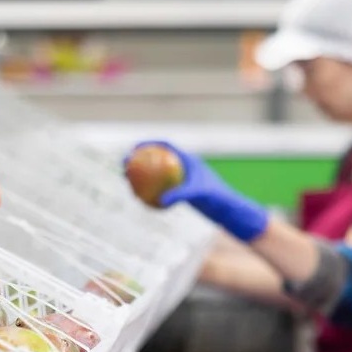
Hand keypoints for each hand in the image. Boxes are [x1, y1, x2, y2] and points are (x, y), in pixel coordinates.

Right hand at [130, 141, 269, 241]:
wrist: (226, 208)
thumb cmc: (215, 197)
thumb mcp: (197, 195)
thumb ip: (180, 195)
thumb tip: (161, 201)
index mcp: (188, 159)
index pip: (165, 145)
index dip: (149, 142)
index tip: (134, 148)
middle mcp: (183, 167)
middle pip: (156, 158)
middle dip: (138, 159)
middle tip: (125, 164)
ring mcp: (181, 179)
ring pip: (156, 174)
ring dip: (141, 175)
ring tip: (126, 179)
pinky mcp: (181, 190)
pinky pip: (161, 188)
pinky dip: (149, 191)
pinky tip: (138, 198)